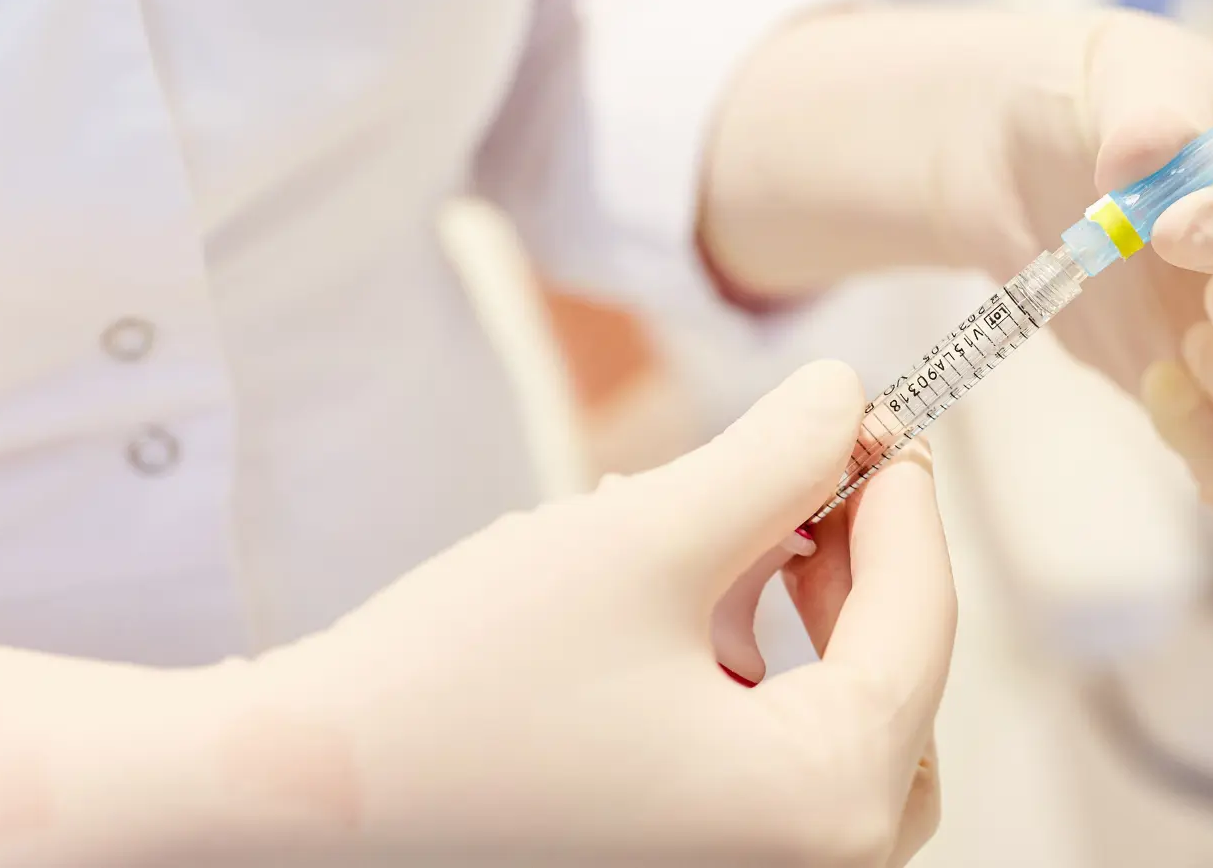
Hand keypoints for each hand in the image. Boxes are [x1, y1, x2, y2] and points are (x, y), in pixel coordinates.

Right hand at [251, 361, 953, 865]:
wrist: (290, 799)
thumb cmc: (459, 682)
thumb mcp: (646, 539)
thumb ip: (777, 459)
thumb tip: (847, 393)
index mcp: (825, 805)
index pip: (921, 622)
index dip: (903, 495)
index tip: (874, 405)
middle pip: (891, 678)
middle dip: (852, 557)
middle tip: (809, 461)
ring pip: (830, 715)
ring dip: (792, 604)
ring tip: (715, 516)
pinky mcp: (687, 862)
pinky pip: (762, 753)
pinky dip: (743, 664)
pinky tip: (669, 591)